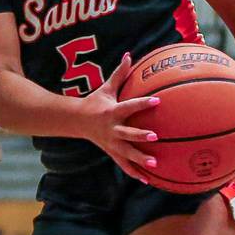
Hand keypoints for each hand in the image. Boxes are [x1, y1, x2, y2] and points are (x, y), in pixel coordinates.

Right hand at [80, 53, 162, 182]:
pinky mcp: (111, 152)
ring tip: (154, 164)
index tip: (157, 100)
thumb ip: (119, 73)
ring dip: (140, 159)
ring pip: (126, 153)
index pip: (129, 106)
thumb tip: (129, 55)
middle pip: (127, 134)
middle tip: (155, 137)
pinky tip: (149, 179)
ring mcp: (111, 143)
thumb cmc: (95, 102)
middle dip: (140, 136)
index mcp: (112, 112)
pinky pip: (124, 165)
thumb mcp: (106, 88)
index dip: (143, 103)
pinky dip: (135, 172)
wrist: (76, 121)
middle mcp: (112, 129)